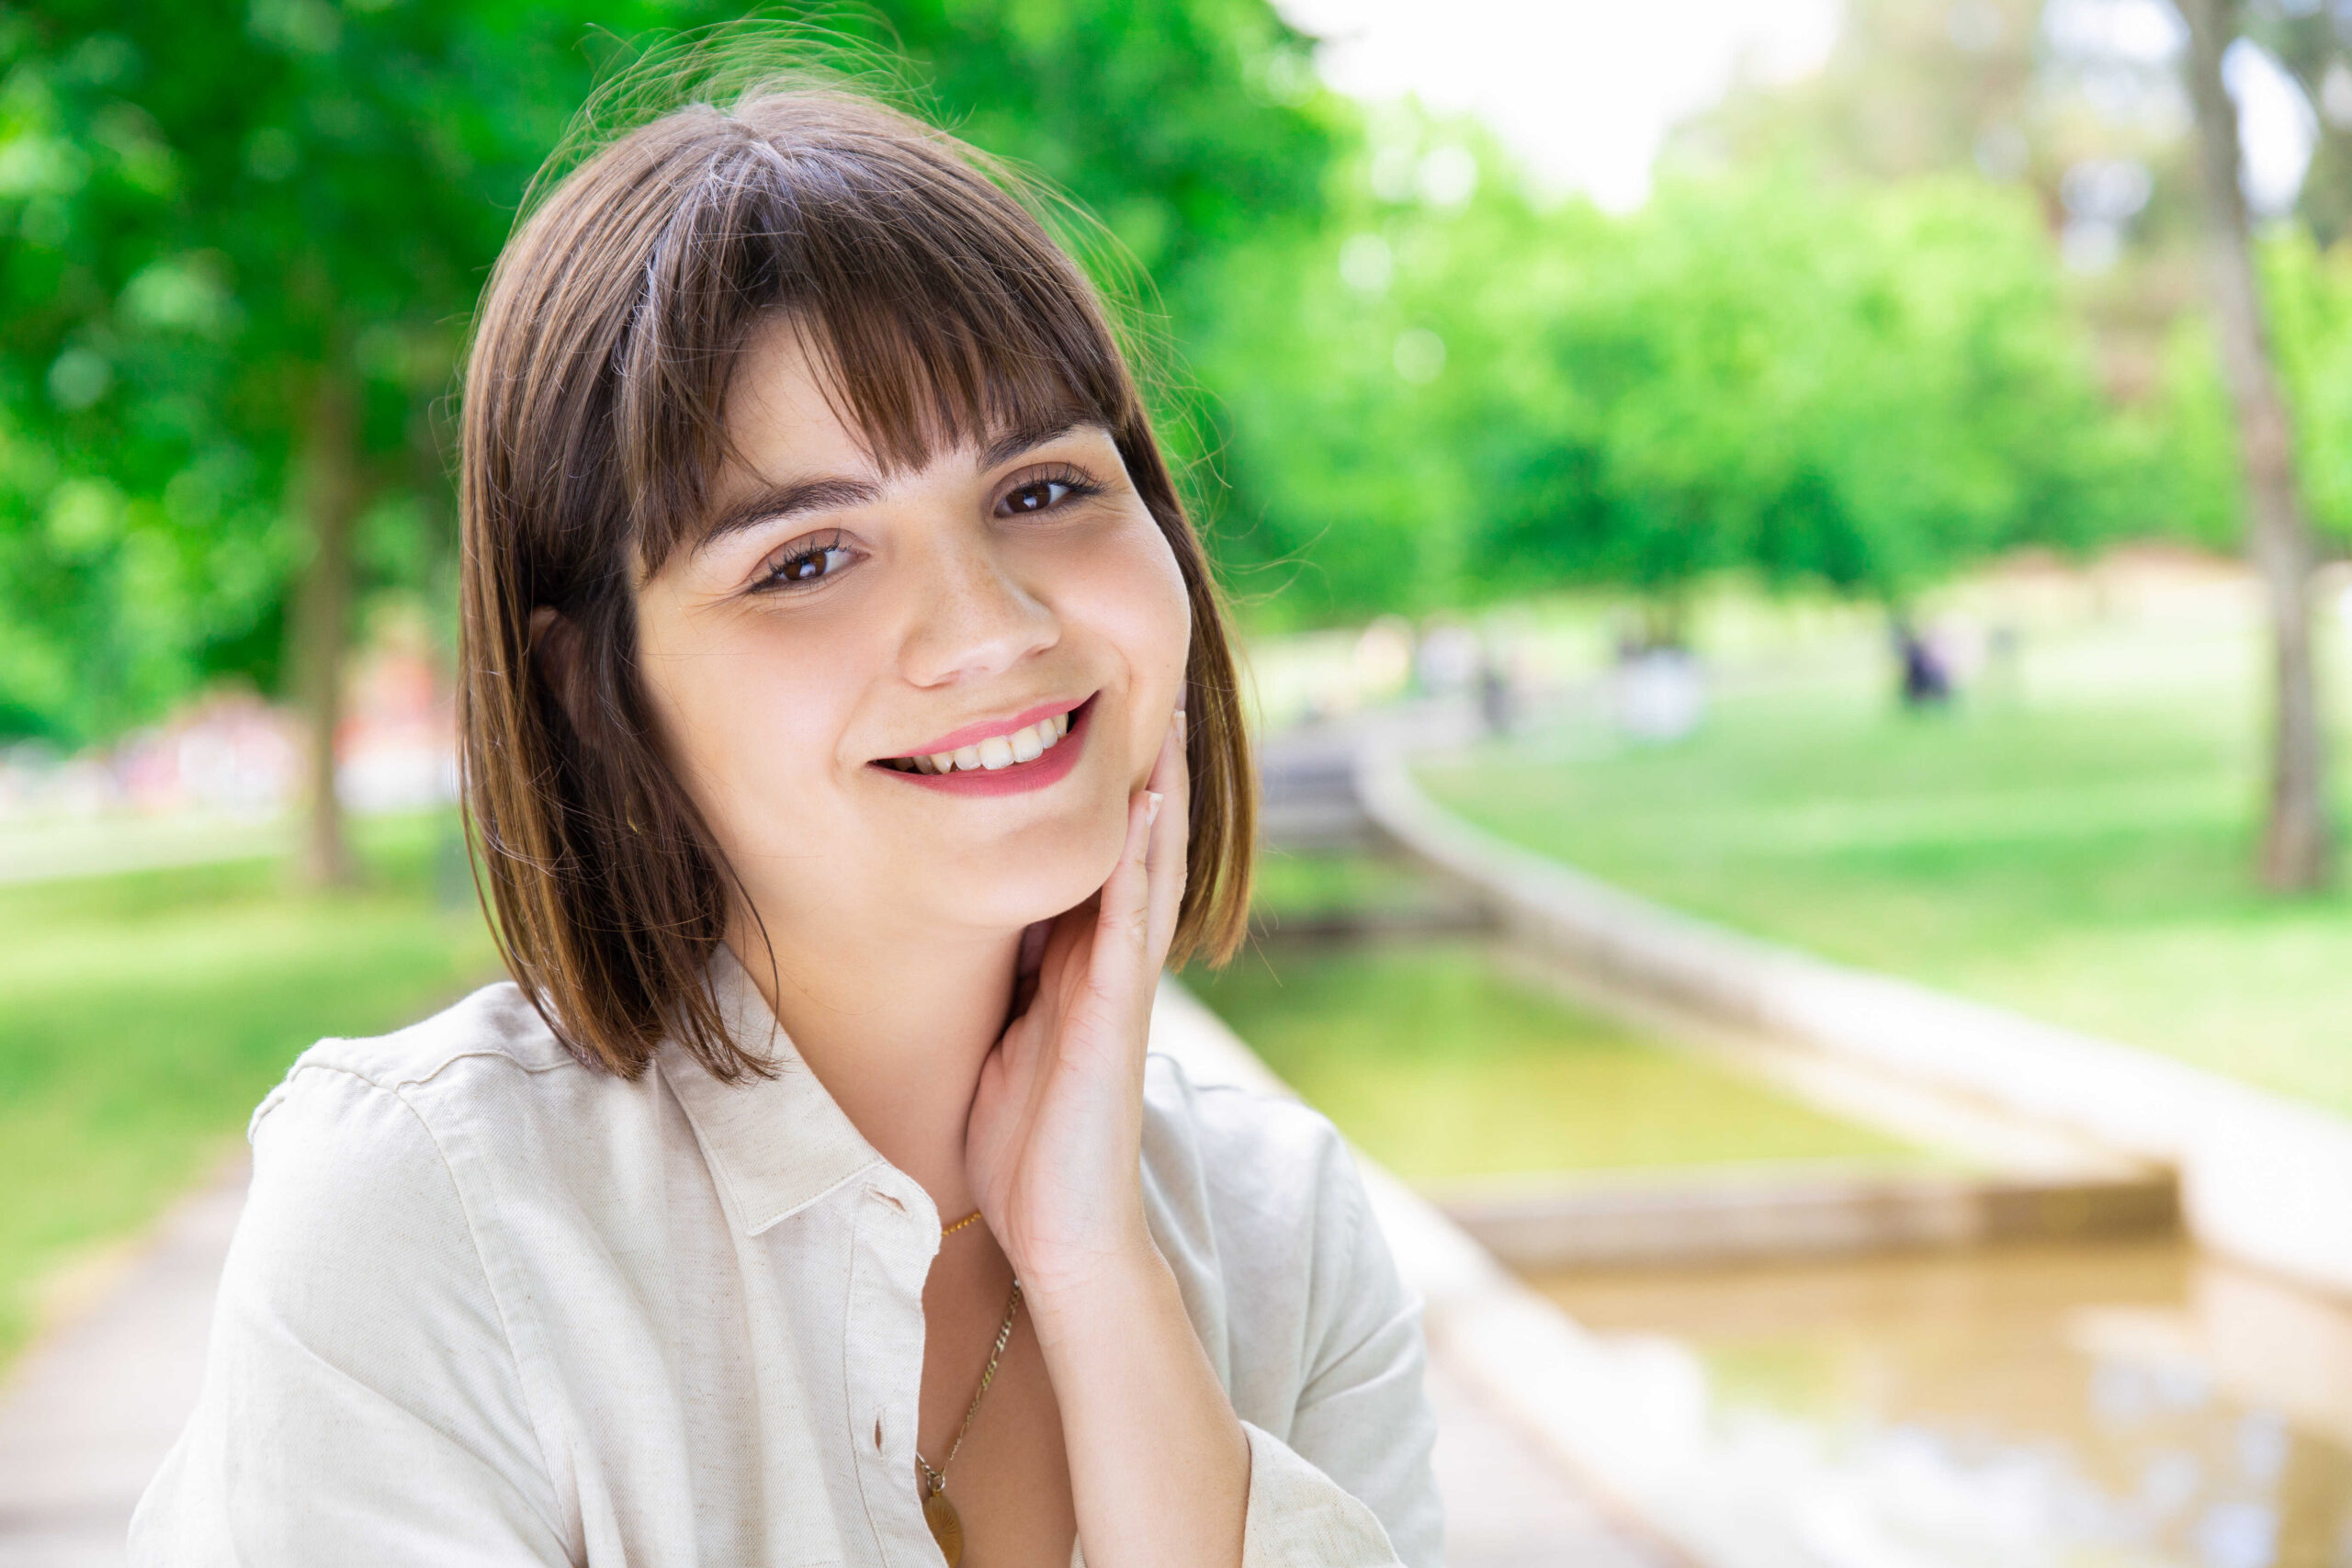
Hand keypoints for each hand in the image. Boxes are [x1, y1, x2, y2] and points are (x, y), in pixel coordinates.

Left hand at [965, 701, 1189, 1300]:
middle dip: (1149, 768)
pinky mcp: (1119, 1010)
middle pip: (1139, 845)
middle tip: (1159, 682)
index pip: (1099, 857)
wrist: (1061, 1232)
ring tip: (1172, 717)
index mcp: (1079, 965)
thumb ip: (1008, 985)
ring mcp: (1122, 983)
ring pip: (1149, 867)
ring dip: (1161, 791)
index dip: (1106, 788)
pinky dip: (1143, 859)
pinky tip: (1147, 804)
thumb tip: (985, 936)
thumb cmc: (1026, 1149)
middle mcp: (1111, 962)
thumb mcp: (1002, 1041)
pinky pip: (1132, 919)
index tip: (1094, 713)